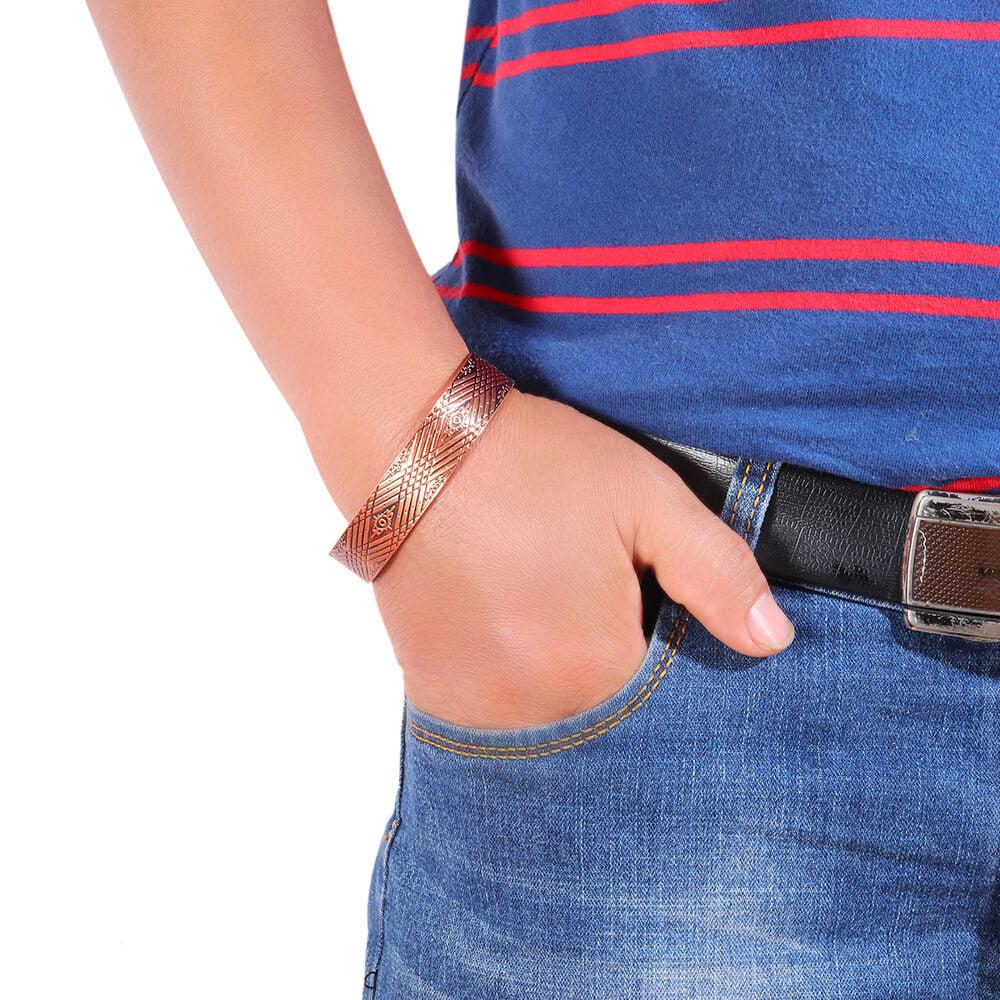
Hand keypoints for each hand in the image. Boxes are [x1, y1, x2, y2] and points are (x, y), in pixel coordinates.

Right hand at [373, 390, 793, 728]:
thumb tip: (773, 641)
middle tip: (592, 604)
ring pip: (552, 724)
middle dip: (616, 676)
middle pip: (607, 720)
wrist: (415, 445)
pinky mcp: (434, 692)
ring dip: (564, 689)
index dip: (667, 655)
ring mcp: (477, 706)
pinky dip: (513, 691)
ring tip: (550, 615)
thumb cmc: (534, 464)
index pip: (668, 705)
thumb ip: (718, 572)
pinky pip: (494, 720)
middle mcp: (535, 707)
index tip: (647, 612)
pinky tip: (511, 633)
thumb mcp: (648, 497)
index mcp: (597, 665)